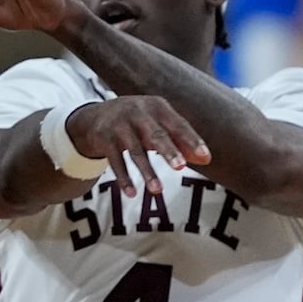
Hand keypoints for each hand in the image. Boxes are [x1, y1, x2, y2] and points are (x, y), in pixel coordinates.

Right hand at [67, 97, 208, 196]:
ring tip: (158, 190)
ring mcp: (119, 126)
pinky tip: (132, 194)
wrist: (96, 116)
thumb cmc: (138, 122)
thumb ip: (180, 141)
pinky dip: (124, 178)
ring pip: (135, 151)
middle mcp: (137, 113)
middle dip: (168, 151)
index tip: (206, 157)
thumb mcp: (158, 125)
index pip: (178, 124)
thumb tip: (206, 160)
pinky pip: (115, 161)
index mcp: (157, 107)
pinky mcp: (104, 139)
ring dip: (147, 171)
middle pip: (156, 134)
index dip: (192, 141)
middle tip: (181, 167)